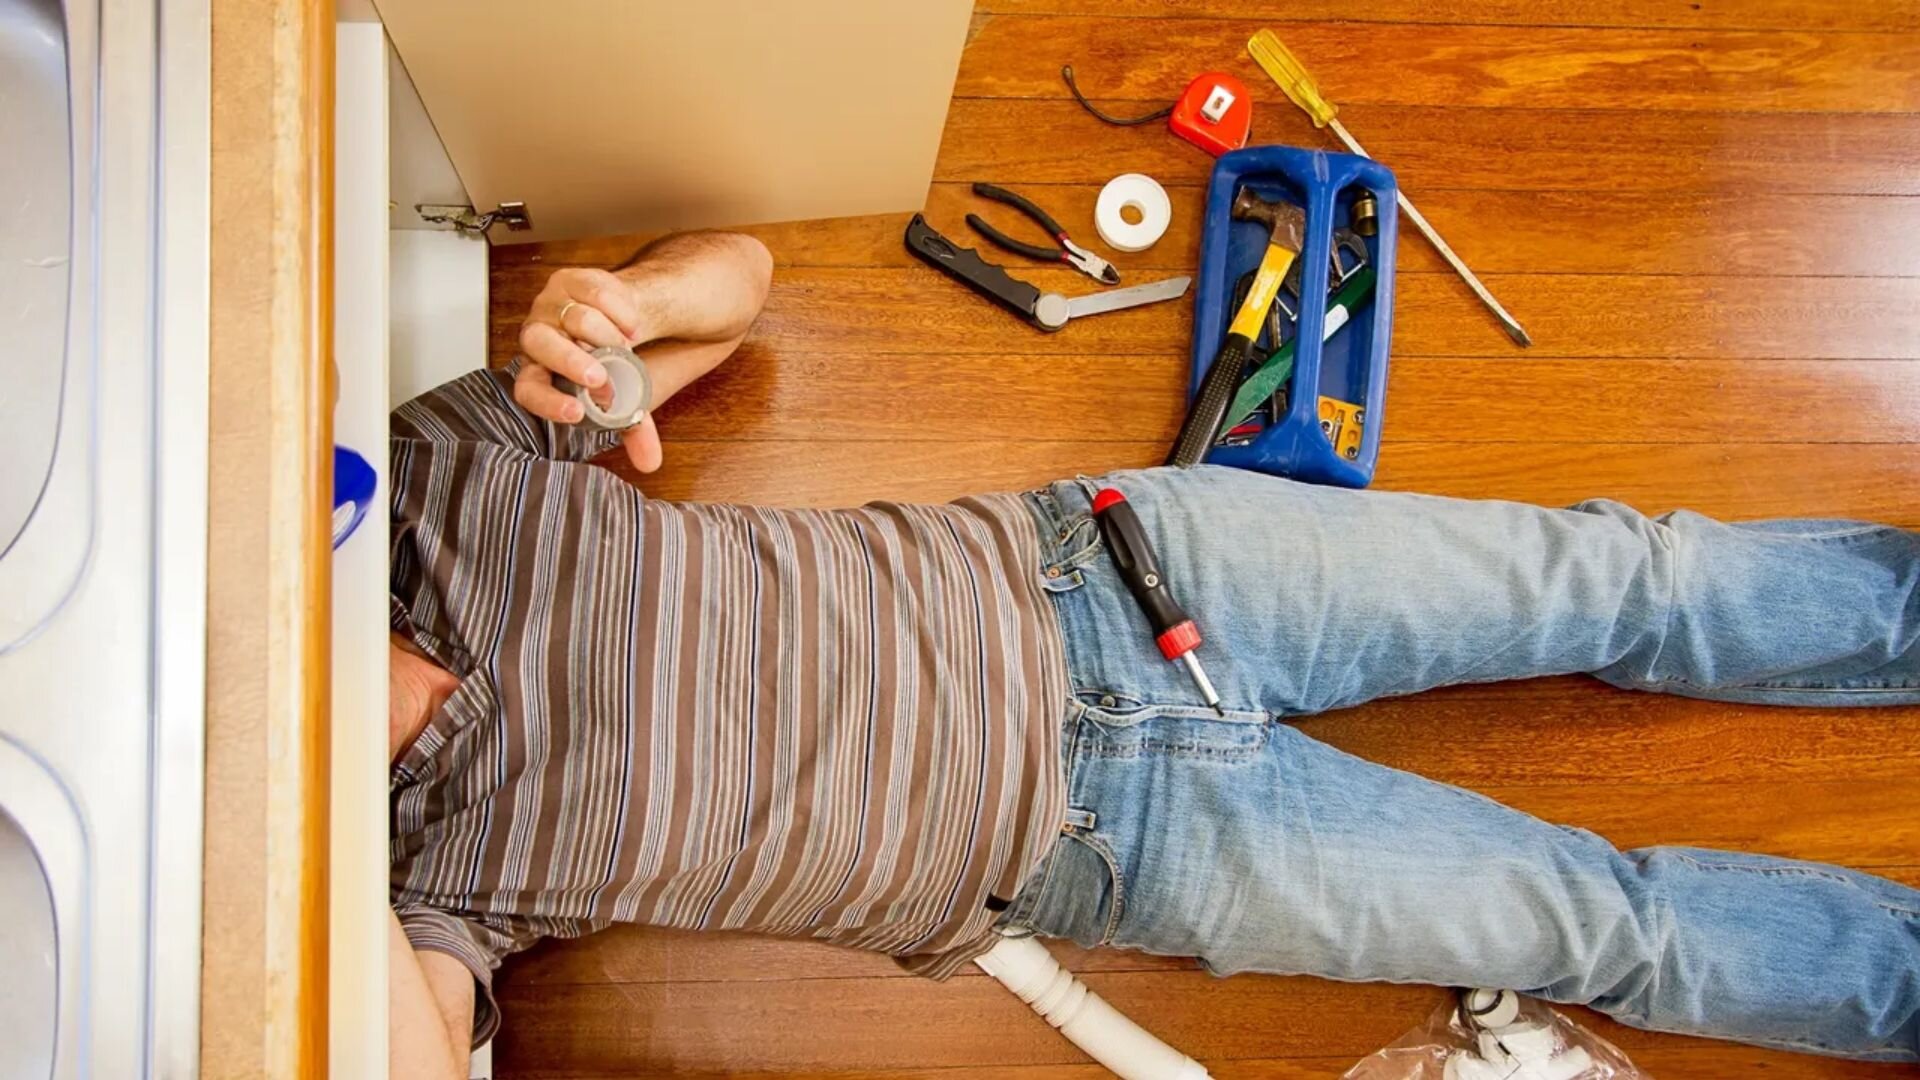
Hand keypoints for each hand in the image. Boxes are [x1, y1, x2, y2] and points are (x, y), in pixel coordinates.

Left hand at [513, 268, 664, 471]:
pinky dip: (620, 311)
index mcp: (542, 372)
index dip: (547, 402)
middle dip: (573, 362)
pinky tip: (632, 325)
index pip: (529, 389)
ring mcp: (552, 305)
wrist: (624, 321)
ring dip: (609, 337)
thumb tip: (650, 462)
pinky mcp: (572, 280)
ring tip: (627, 347)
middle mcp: (539, 337)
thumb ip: (634, 428)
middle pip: (540, 343)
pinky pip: (596, 292)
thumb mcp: (624, 397)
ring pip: (576, 318)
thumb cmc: (613, 363)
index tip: (577, 412)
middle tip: (604, 379)